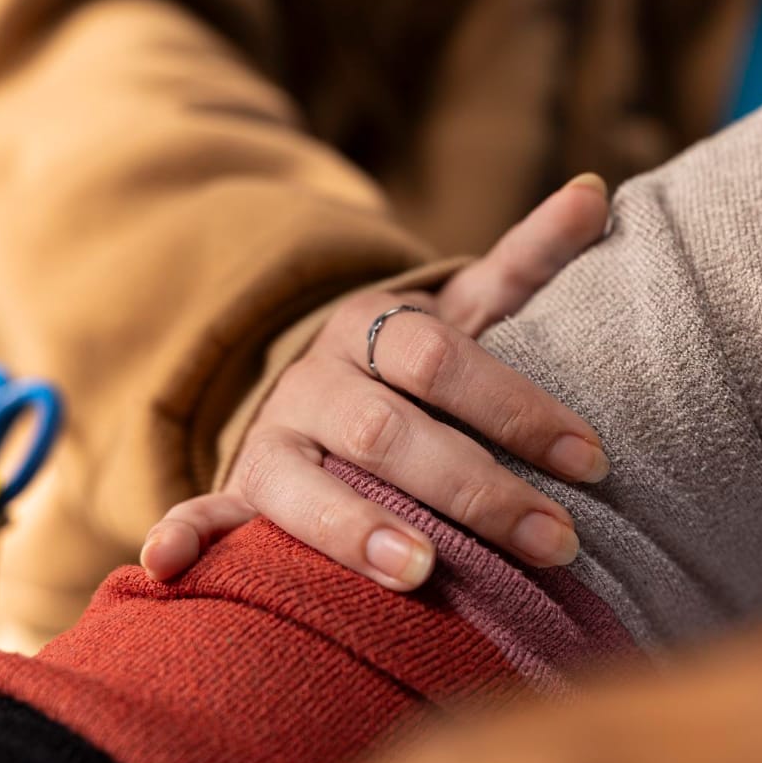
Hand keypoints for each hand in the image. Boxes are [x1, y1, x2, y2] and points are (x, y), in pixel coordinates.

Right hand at [141, 175, 611, 588]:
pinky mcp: (240, 492)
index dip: (516, 408)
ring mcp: (273, 439)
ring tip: (422, 574)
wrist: (318, 380)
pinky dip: (183, 537)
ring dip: (356, 529)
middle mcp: (317, 382)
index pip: (443, 359)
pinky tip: (166, 569)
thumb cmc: (414, 361)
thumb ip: (528, 260)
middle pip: (388, 431)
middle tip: (556, 544)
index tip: (592, 461)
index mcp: (375, 328)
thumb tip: (596, 189)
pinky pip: (203, 511)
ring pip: (304, 484)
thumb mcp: (464, 308)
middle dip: (474, 490)